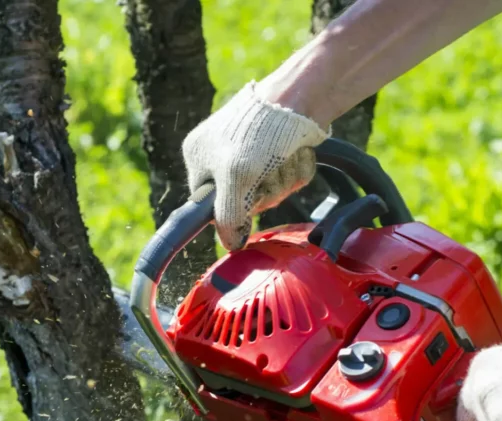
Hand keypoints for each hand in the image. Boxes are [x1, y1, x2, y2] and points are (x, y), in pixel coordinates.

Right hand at [181, 81, 329, 250]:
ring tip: (284, 155)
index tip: (246, 203)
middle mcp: (224, 156)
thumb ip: (227, 215)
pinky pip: (289, 178)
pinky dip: (297, 169)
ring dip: (284, 179)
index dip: (232, 210)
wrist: (301, 94)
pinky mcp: (281, 151)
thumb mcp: (235, 177)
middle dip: (265, 191)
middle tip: (269, 172)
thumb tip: (229, 244)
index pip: (210, 205)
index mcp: (200, 157)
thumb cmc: (260, 131)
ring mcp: (254, 154)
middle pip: (246, 202)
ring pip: (272, 191)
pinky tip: (297, 151)